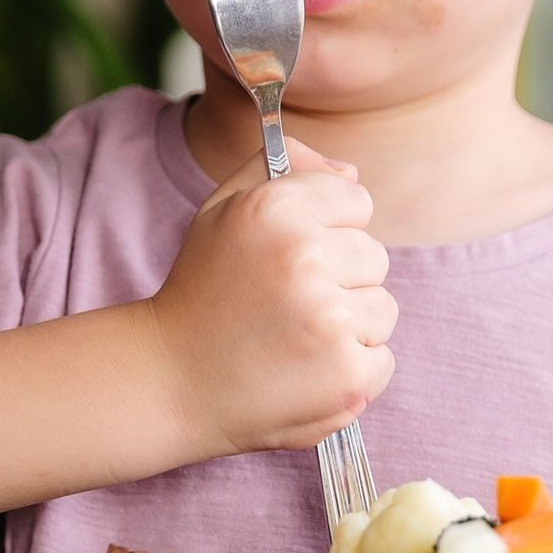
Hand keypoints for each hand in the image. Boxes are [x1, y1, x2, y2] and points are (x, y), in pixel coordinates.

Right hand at [148, 138, 395, 457]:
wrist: (170, 383)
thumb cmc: (203, 292)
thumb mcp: (223, 211)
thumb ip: (281, 169)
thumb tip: (350, 171)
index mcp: (275, 208)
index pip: (357, 201)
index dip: (329, 229)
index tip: (295, 255)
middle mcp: (304, 256)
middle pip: (374, 256)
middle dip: (340, 278)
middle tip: (286, 304)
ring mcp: (329, 318)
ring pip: (382, 308)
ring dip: (348, 326)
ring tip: (294, 339)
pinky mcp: (346, 374)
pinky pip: (382, 360)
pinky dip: (350, 371)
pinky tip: (304, 371)